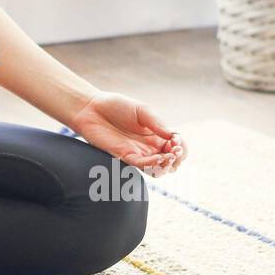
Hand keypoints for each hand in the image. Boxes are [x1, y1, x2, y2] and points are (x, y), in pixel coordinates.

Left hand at [67, 92, 186, 175]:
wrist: (92, 108)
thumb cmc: (116, 106)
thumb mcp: (142, 111)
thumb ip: (158, 124)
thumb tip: (174, 136)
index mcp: (157, 134)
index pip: (177, 146)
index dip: (181, 146)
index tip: (177, 140)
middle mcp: (149, 147)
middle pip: (171, 161)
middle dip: (178, 158)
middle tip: (175, 151)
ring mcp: (138, 153)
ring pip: (158, 169)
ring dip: (167, 166)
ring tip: (169, 157)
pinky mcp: (125, 157)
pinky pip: (141, 166)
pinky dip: (152, 165)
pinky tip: (158, 158)